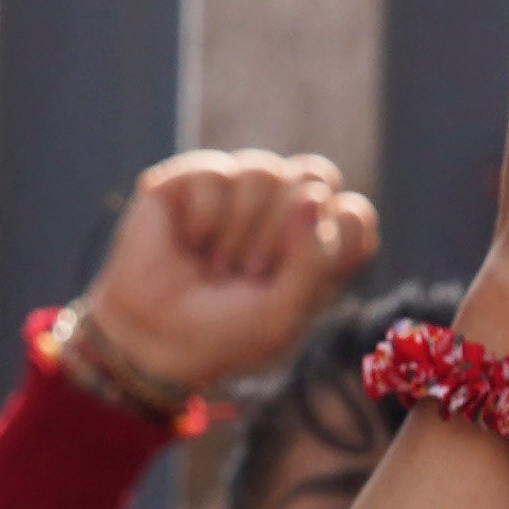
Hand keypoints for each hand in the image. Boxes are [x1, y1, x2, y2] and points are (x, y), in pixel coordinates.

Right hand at [79, 151, 377, 393]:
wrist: (154, 337)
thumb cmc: (228, 333)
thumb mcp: (283, 313)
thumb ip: (312, 261)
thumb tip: (311, 196)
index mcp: (319, 245)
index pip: (354, 214)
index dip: (332, 238)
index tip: (302, 275)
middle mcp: (284, 211)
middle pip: (316, 176)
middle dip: (284, 230)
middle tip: (253, 271)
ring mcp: (240, 191)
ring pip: (266, 171)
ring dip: (241, 229)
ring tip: (218, 265)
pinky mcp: (193, 179)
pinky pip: (216, 172)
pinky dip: (204, 218)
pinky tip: (189, 242)